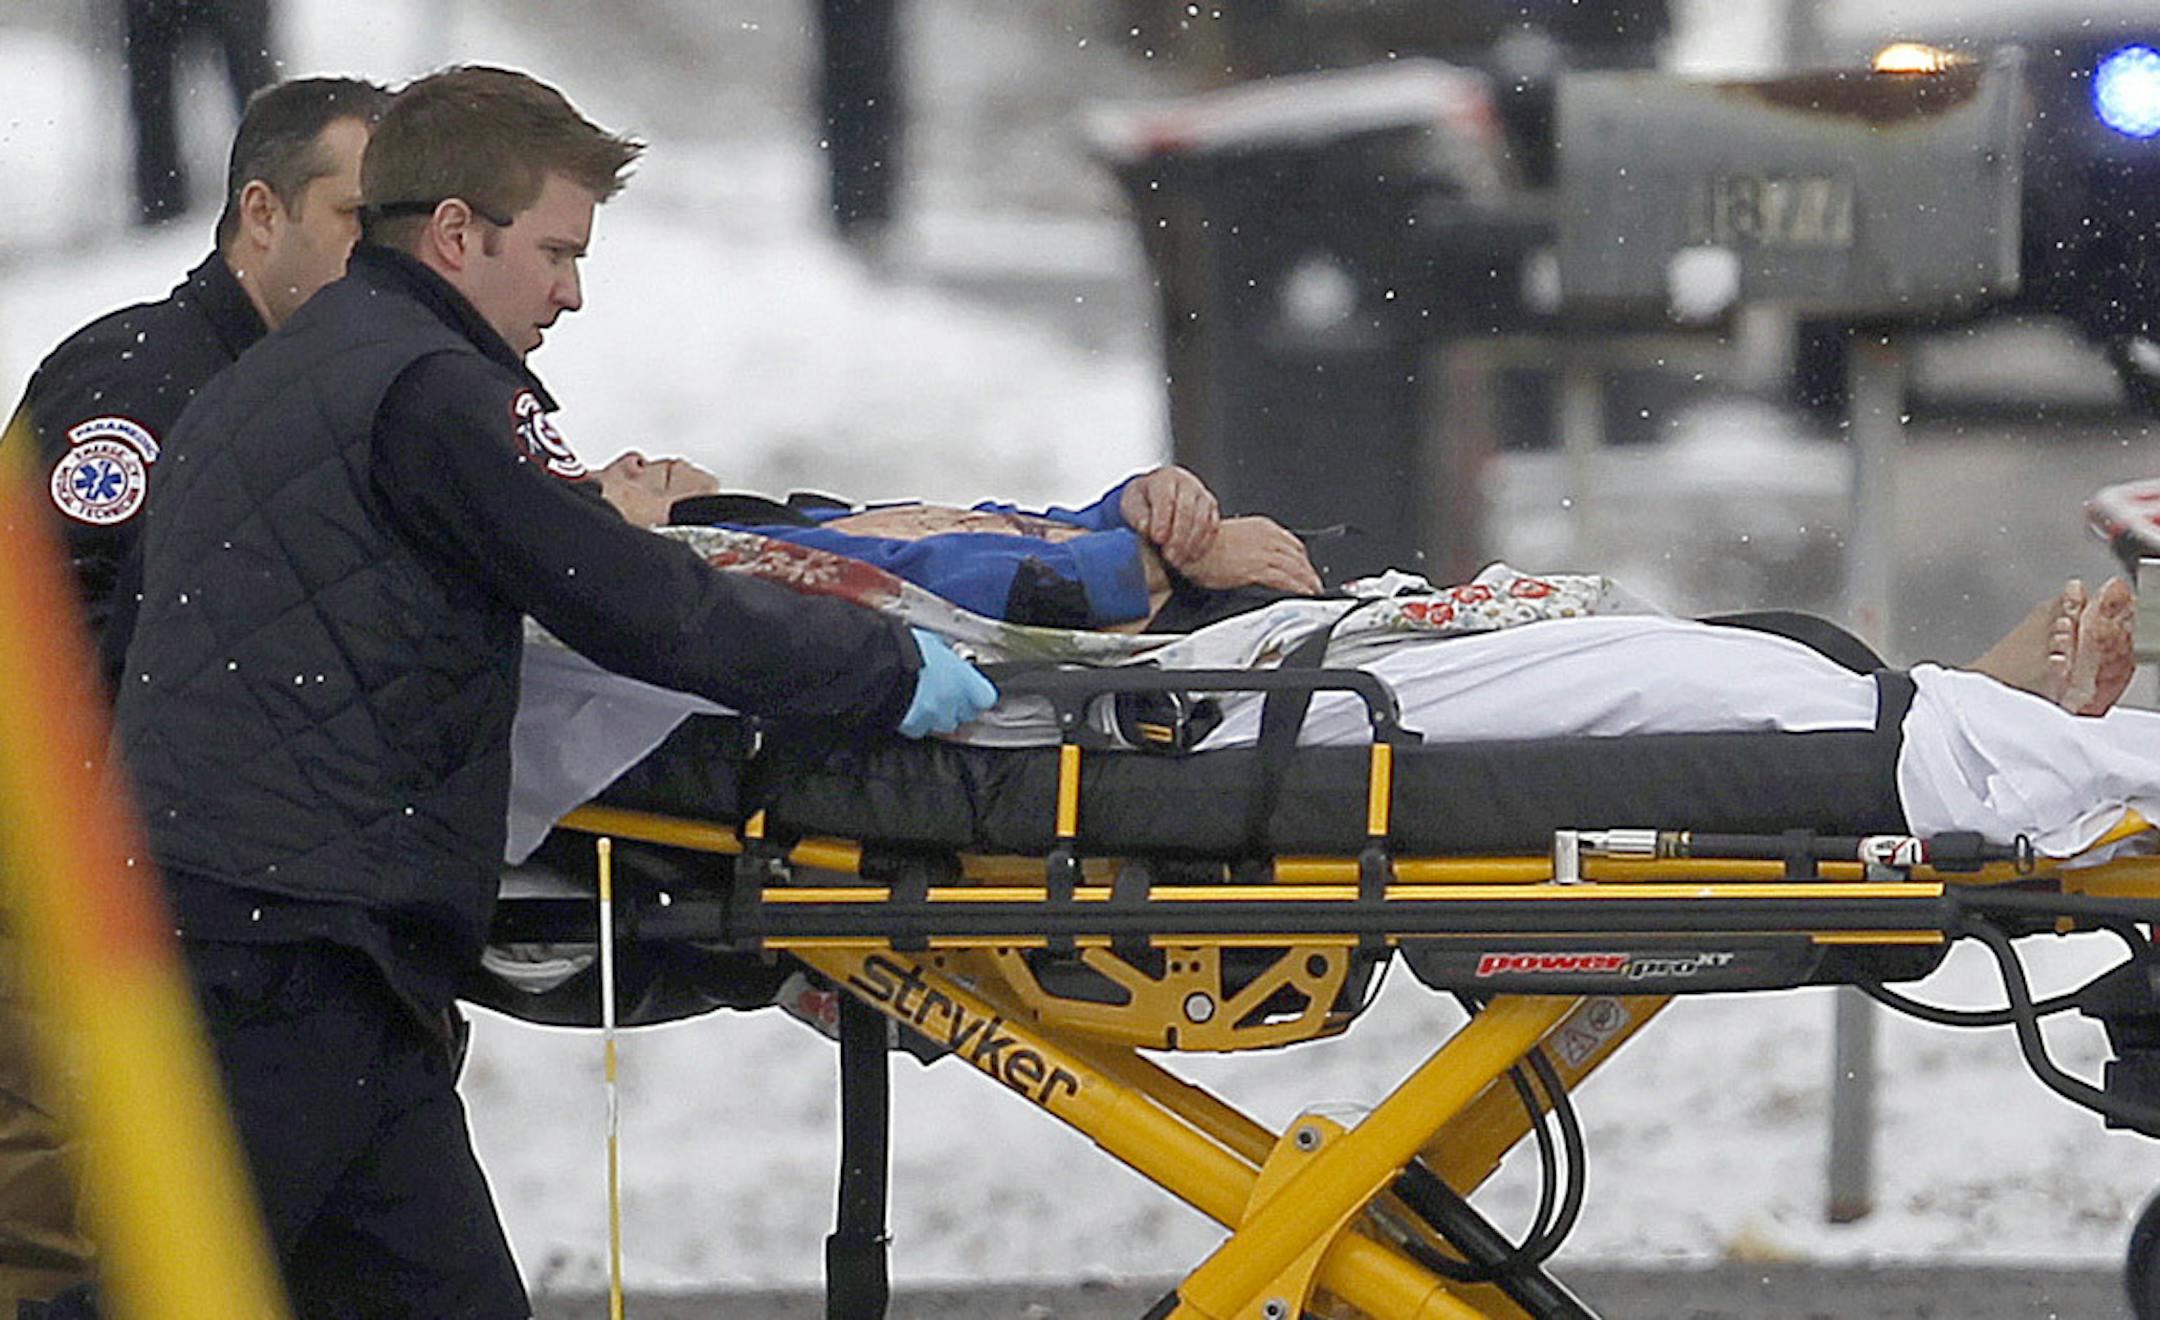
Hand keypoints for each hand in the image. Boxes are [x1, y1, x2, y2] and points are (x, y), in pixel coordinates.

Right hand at [899, 629, 997, 736]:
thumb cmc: (907, 648)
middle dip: (956, 707)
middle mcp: (954, 701)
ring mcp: (935, 717)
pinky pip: (919, 729)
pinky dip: (915, 722)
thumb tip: (950, 657)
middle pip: (965, 715)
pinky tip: (907, 707)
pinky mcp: (914, 726)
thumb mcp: (935, 644)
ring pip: (942, 724)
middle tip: (942, 693)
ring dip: (936, 715)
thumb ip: (948, 658)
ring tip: (922, 700)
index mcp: (965, 680)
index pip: (986, 698)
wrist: (880, 663)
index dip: (977, 696)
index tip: (971, 691)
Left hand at [1119, 466, 1218, 568]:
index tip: (1157, 539)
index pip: (1165, 497)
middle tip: (1169, 557)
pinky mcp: (1211, 508)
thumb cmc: (1143, 503)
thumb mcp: (1132, 506)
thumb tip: (1145, 527)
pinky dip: (1203, 544)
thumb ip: (1138, 516)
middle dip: (1178, 536)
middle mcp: (1186, 483)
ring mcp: (1201, 495)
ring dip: (1191, 543)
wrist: (1156, 499)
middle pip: (1186, 509)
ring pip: (1202, 519)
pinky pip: (1212, 526)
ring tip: (1178, 561)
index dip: (1162, 519)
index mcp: (1163, 479)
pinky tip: (1191, 557)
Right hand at [1177, 517, 1322, 595]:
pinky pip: (1287, 579)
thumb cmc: (1203, 546)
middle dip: (1309, 571)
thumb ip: (1251, 545)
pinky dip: (1299, 587)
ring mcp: (1265, 553)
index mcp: (1262, 527)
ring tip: (1313, 592)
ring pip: (1298, 568)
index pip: (1292, 542)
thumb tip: (1256, 558)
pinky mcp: (1260, 569)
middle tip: (1314, 584)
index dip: (1303, 558)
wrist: (1192, 550)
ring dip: (1308, 581)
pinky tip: (1303, 594)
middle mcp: (1268, 537)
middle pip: (1299, 555)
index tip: (1305, 568)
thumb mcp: (1233, 537)